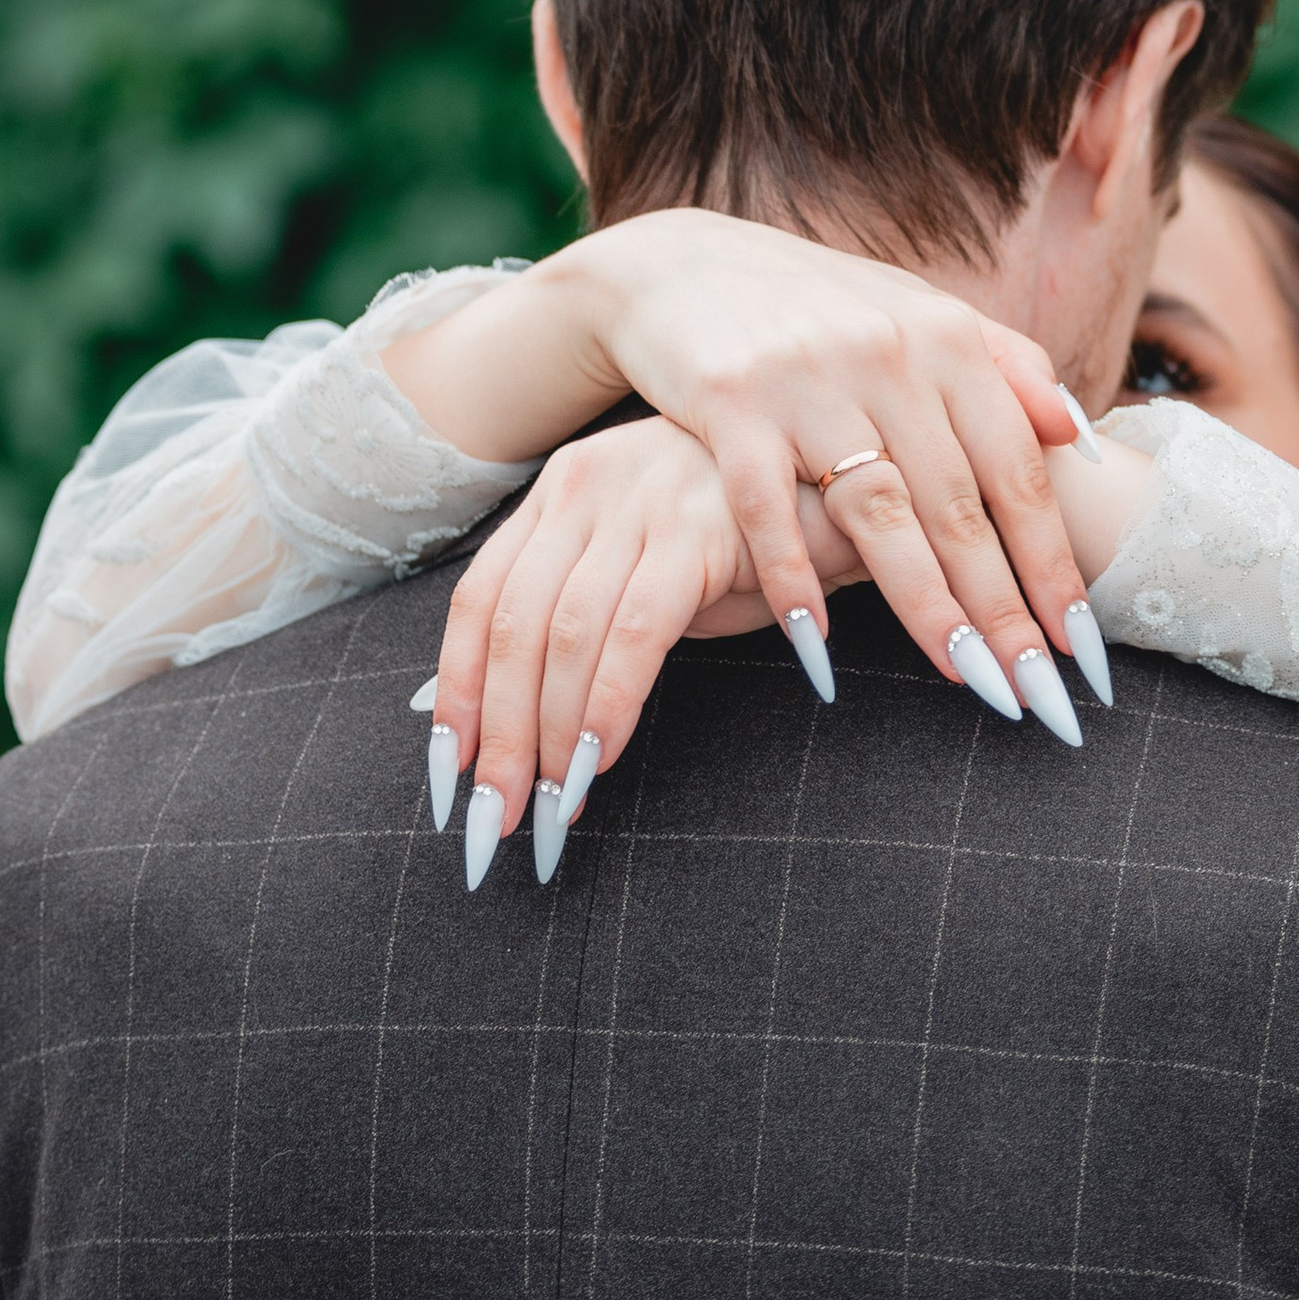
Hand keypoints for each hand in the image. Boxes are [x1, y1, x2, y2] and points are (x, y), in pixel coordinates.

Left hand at [434, 416, 782, 860]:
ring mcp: (642, 498)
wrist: (848, 479)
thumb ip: (585, 618)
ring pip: (563, 635)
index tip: (449, 775)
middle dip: (497, 737)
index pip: (479, 600)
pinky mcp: (700, 525)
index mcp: (562, 490)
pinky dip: (608, 704)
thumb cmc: (749, 538)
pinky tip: (600, 761)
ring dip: (549, 737)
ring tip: (549, 809)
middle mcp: (588, 483)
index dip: (456, 693)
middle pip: (513, 627)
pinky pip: (634, 632)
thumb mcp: (646, 565)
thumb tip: (514, 717)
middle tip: (494, 820)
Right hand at [564, 209, 1096, 714]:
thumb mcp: (917, 316)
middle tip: (1039, 692)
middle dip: (1003, 607)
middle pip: (958, 503)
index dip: (1052, 559)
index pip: (1017, 467)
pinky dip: (790, 578)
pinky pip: (765, 506)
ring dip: (925, 604)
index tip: (1083, 644)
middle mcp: (888, 353)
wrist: (686, 264)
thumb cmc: (822, 307)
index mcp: (946, 337)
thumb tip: (1076, 431)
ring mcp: (806, 376)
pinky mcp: (729, 400)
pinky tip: (819, 647)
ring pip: (878, 511)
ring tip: (965, 679)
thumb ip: (1001, 366)